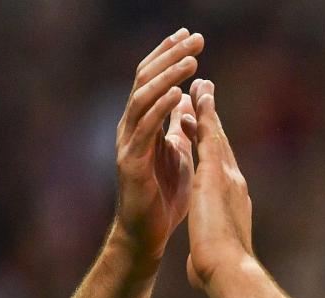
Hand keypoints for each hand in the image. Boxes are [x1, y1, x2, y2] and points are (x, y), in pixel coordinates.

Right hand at [112, 28, 203, 261]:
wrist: (148, 234)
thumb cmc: (164, 195)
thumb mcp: (178, 151)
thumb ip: (180, 124)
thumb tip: (191, 98)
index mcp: (143, 123)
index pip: (154, 78)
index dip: (170, 55)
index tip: (191, 35)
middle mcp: (131, 127)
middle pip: (146, 80)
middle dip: (171, 57)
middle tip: (196, 39)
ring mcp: (128, 144)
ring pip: (143, 99)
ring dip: (168, 77)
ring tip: (190, 61)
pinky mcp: (130, 163)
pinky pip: (144, 129)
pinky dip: (160, 109)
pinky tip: (177, 94)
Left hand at [186, 79, 254, 288]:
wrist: (228, 268)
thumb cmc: (220, 271)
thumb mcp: (208, 261)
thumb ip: (203, 259)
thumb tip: (197, 278)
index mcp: (233, 203)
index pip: (220, 169)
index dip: (213, 149)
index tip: (205, 133)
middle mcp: (234, 183)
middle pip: (221, 144)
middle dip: (212, 120)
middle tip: (206, 96)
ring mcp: (227, 175)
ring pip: (216, 134)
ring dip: (207, 109)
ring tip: (200, 87)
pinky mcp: (215, 172)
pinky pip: (208, 136)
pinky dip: (203, 115)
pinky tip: (197, 97)